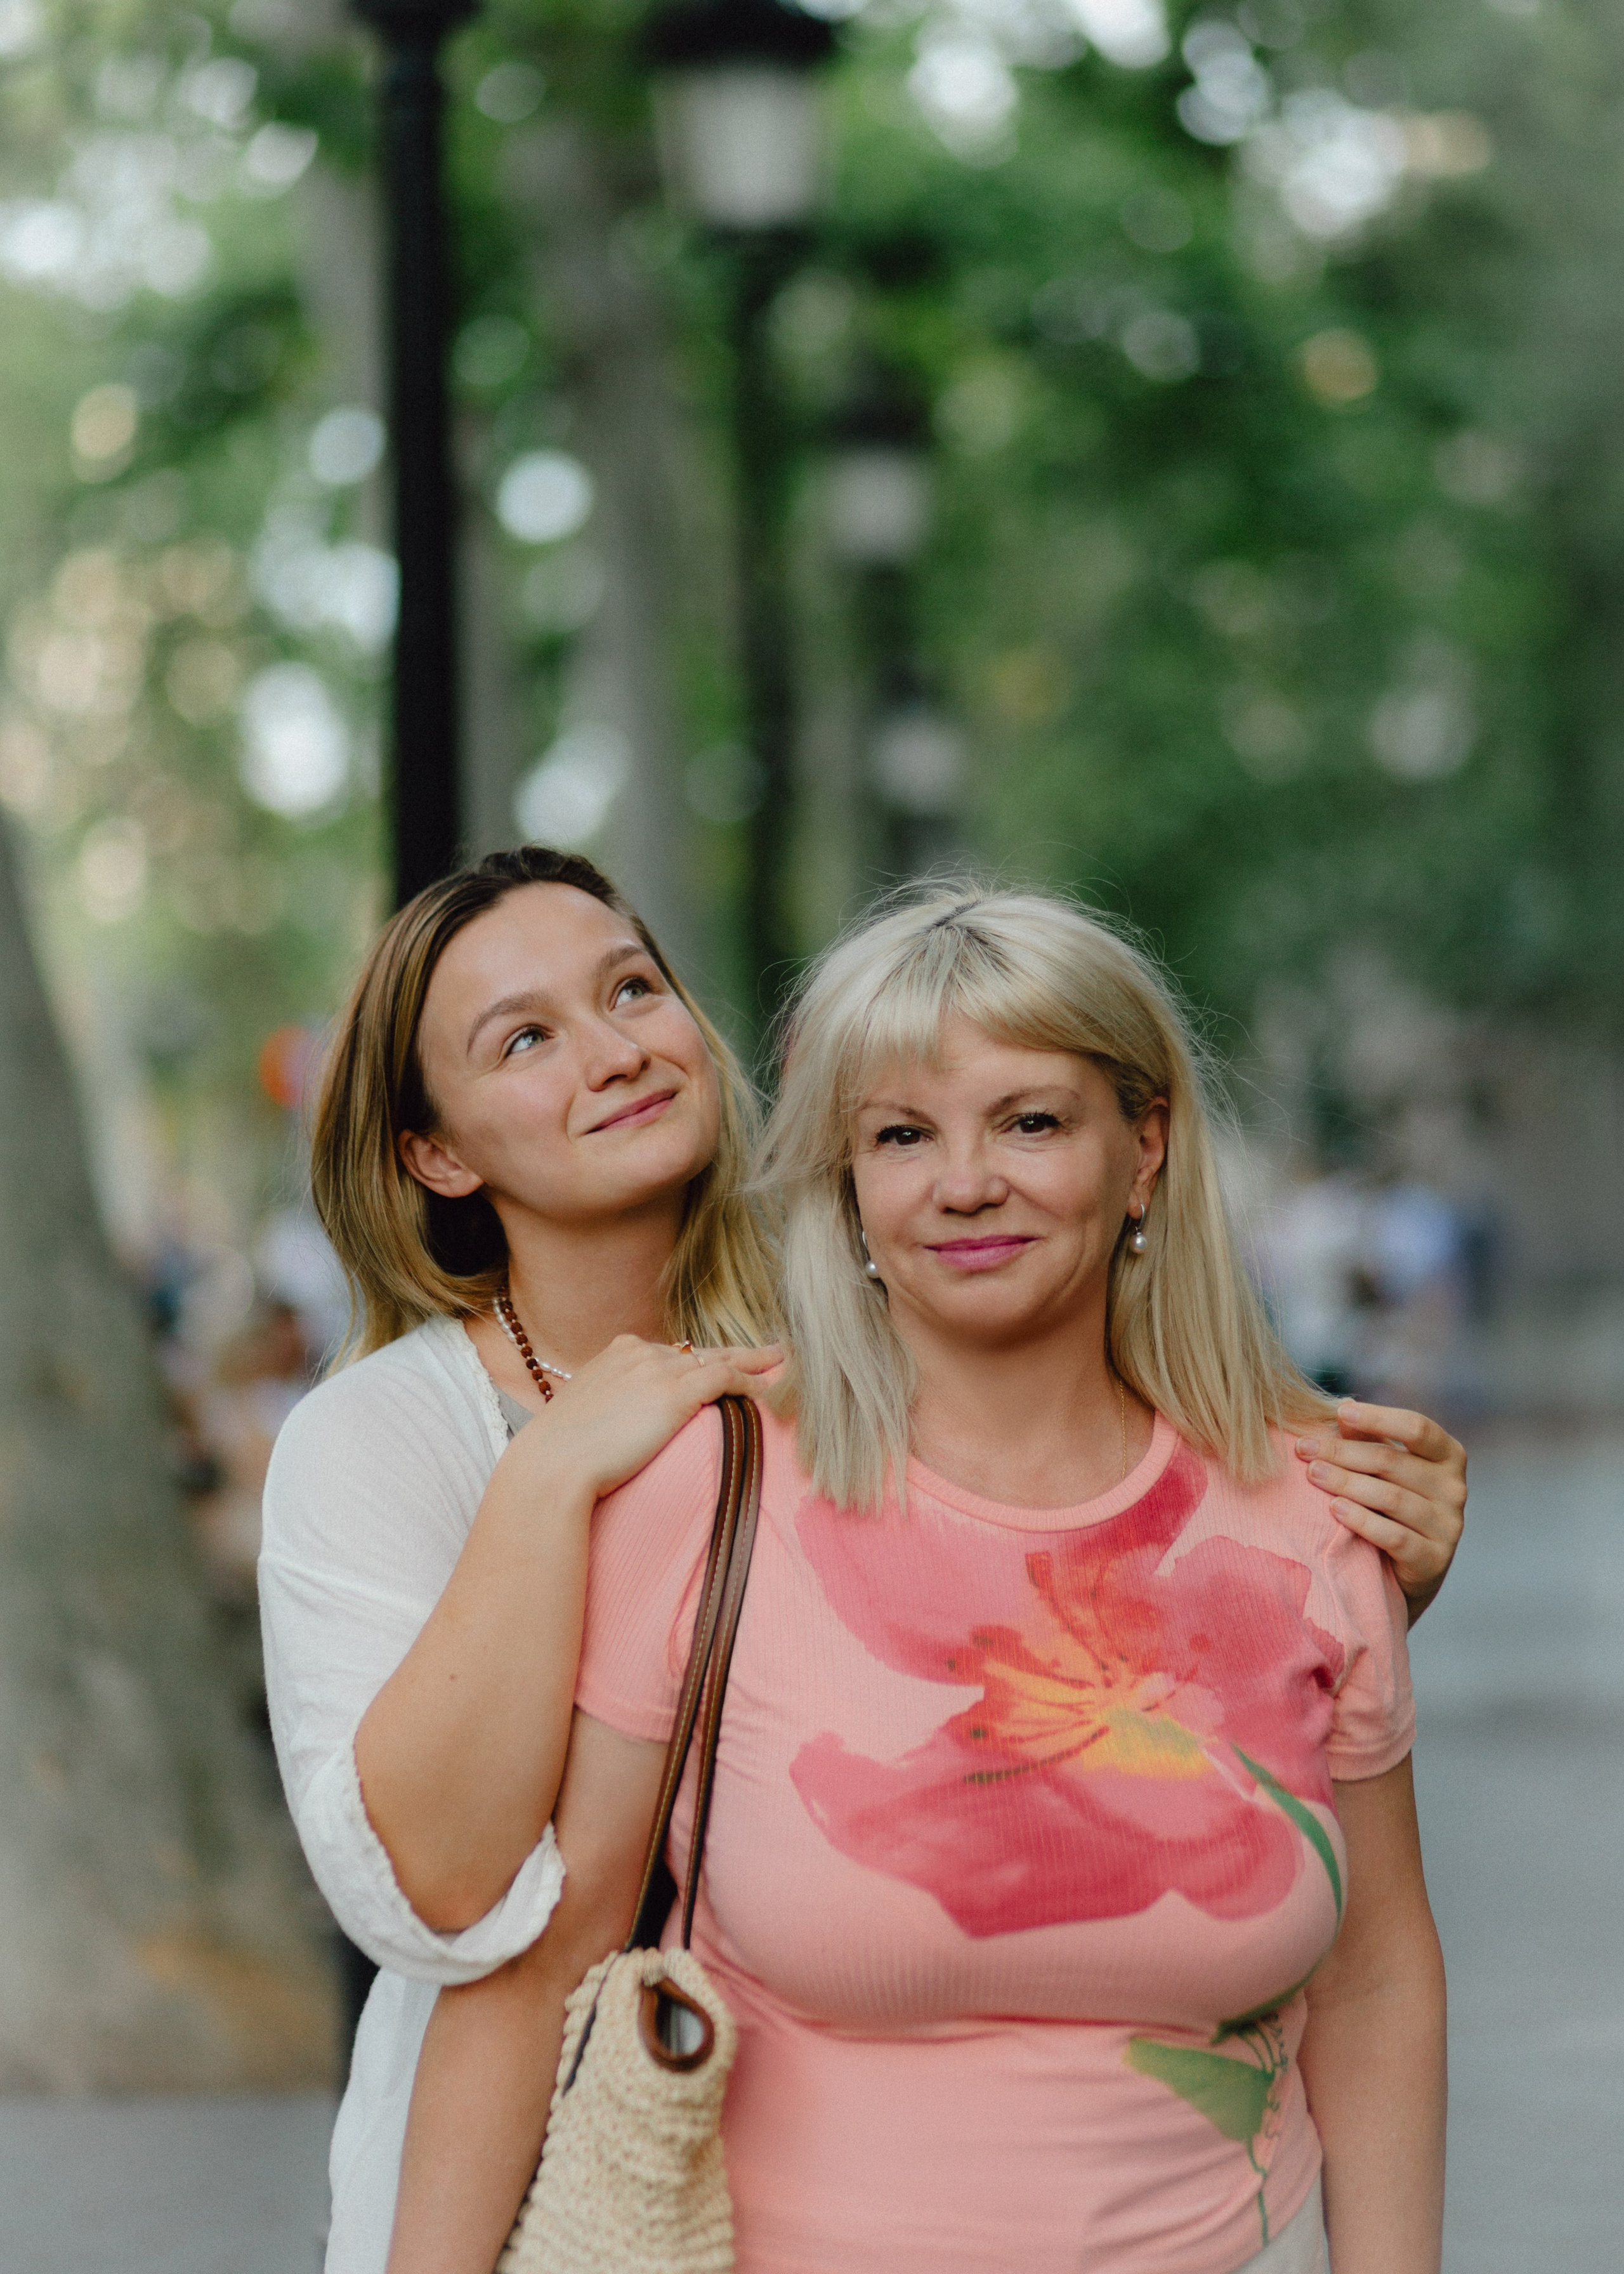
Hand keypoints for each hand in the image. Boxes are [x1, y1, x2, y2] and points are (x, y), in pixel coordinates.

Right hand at [511, 1334, 781, 1501]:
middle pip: (700, 1350)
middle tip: (770, 1350)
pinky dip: (751, 1380)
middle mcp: (640, 1352)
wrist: (554, 1464)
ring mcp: (658, 1370)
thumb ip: (611, 1402)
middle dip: (736, 1351)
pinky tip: (768, 1388)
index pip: (671, 1351)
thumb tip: (622, 1418)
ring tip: (781, 1362)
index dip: (700, 1358)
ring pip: (718, 1358)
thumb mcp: (586, 1411)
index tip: (720, 1362)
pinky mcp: (674, 1394)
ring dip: (753, 1362)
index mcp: (618, 1352)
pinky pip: (724, 1377)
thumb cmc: (562, 1451)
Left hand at [1295, 1402, 1465, 1626]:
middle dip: (1342, 1452)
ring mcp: (1448, 1526)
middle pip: (1393, 1462)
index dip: (1379, 1417)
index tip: (1340, 1411)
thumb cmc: (1392, 1502)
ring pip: (1391, 1497)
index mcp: (1448, 1456)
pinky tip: (1333, 1508)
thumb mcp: (1386, 1467)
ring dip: (1346, 1483)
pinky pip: (1394, 1536)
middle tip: (1303, 1448)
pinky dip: (1361, 1520)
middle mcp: (1455, 1489)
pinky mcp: (1434, 1559)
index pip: (1417, 1428)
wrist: (1408, 1567)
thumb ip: (1370, 1439)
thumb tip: (1344, 1408)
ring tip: (1313, 1474)